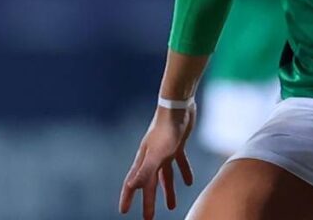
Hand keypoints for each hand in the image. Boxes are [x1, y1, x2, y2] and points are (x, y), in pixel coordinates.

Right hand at [119, 104, 195, 218]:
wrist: (178, 104)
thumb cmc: (167, 128)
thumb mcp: (158, 153)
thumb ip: (146, 170)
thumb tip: (132, 186)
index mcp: (144, 160)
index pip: (133, 183)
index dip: (128, 198)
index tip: (124, 212)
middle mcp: (152, 157)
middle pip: (149, 184)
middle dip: (149, 201)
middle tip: (149, 218)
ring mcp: (165, 151)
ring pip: (165, 176)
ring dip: (168, 191)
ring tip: (172, 206)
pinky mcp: (177, 144)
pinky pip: (179, 163)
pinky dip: (183, 173)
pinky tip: (189, 182)